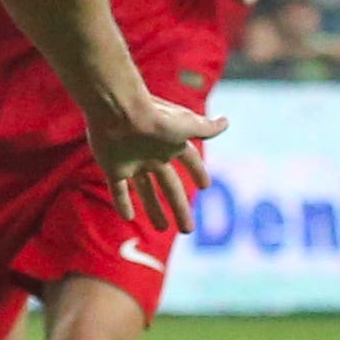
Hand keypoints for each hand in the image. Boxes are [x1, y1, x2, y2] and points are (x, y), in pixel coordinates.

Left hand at [84, 92, 224, 236]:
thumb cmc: (155, 117)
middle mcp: (152, 153)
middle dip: (179, 207)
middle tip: (188, 230)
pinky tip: (128, 218)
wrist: (117, 110)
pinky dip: (122, 203)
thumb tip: (226, 122)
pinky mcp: (113, 167)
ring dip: (153, 209)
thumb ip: (206, 128)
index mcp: (171, 142)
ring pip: (144, 190)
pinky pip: (118, 190)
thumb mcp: (187, 124)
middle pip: (169, 185)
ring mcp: (132, 161)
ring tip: (162, 229)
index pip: (189, 160)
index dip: (198, 171)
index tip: (206, 186)